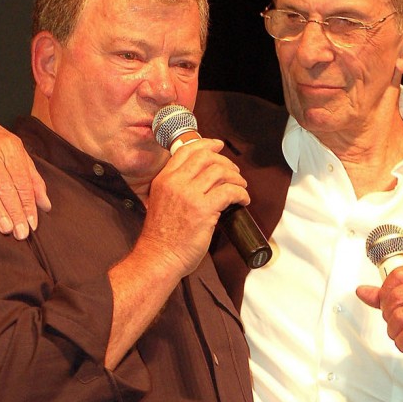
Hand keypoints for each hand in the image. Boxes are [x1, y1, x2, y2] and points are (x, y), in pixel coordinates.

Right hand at [0, 117, 50, 237]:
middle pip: (6, 187)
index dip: (28, 204)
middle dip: (15, 211)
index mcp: (10, 148)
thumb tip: (46, 205)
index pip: (22, 181)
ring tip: (5, 228)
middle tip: (21, 233)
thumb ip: (32, 178)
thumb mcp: (18, 153)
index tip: (32, 224)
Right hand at [137, 137, 249, 276]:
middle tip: (234, 172)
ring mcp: (189, 195)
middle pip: (206, 157)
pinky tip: (243, 200)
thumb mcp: (161, 203)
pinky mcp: (203, 210)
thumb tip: (201, 183)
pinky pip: (229, 191)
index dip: (206, 144)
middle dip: (225, 161)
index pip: (186, 150)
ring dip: (236, 177)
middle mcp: (175, 182)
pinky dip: (241, 193)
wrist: (159, 258)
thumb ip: (176, 189)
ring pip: (220, 171)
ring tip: (241, 187)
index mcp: (164, 179)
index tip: (218, 146)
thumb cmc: (162, 238)